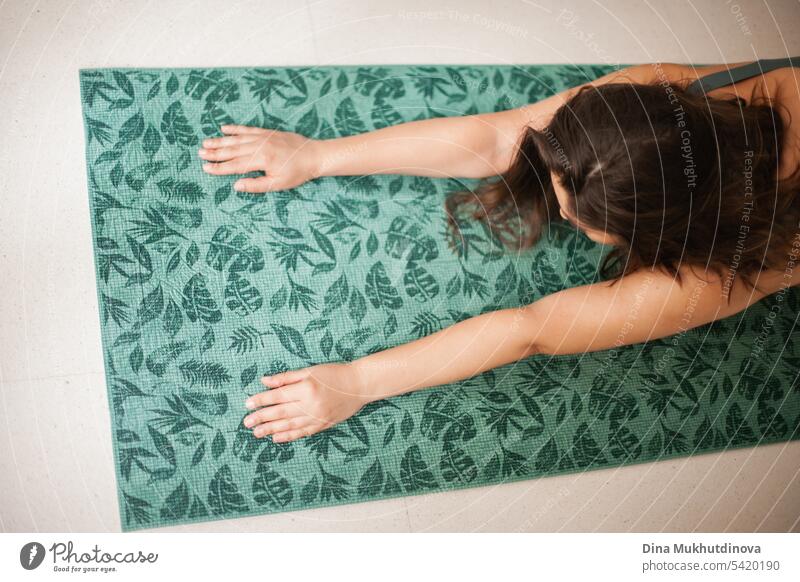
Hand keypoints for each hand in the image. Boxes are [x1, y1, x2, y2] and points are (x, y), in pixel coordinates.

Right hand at [198, 124, 321, 192]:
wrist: (313, 155)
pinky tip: (224, 128)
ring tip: (206, 142)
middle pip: (232, 150)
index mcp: (262, 160)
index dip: (219, 168)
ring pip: (237, 139)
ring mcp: (263, 137)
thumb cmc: (297, 173)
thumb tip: (236, 186)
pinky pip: (247, 129)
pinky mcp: (267, 132)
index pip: (235, 165)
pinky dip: (235, 129)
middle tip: (199, 153)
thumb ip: (256, 185)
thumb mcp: (278, 184)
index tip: (205, 168)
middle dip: (215, 152)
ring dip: (220, 141)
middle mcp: (260, 146)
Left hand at [243, 363, 371, 442]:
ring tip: (257, 433)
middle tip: (246, 423)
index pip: (277, 396)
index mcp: (305, 388)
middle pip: (280, 413)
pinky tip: (276, 438)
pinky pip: (302, 433)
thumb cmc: (334, 373)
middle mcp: (309, 404)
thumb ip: (286, 377)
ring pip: (289, 425)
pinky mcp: (322, 425)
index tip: (247, 404)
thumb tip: (264, 380)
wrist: (359, 385)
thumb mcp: (310, 370)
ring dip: (271, 430)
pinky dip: (288, 436)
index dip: (261, 400)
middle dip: (261, 418)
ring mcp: (316, 417)